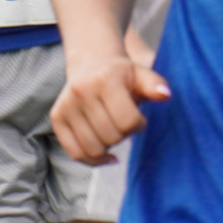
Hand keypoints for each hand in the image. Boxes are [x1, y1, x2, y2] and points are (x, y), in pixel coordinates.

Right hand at [52, 54, 170, 164]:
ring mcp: (67, 104)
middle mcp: (82, 91)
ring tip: (112, 132)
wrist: (92, 62)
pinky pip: (75, 153)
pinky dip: (91, 159)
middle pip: (111, 137)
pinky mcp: (57, 117)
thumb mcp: (142, 74)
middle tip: (123, 123)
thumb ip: (155, 85)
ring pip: (93, 149)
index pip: (128, 121)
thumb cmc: (122, 74)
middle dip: (123, 135)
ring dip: (108, 147)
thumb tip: (165, 95)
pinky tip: (104, 153)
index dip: (138, 125)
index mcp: (105, 79)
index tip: (137, 117)